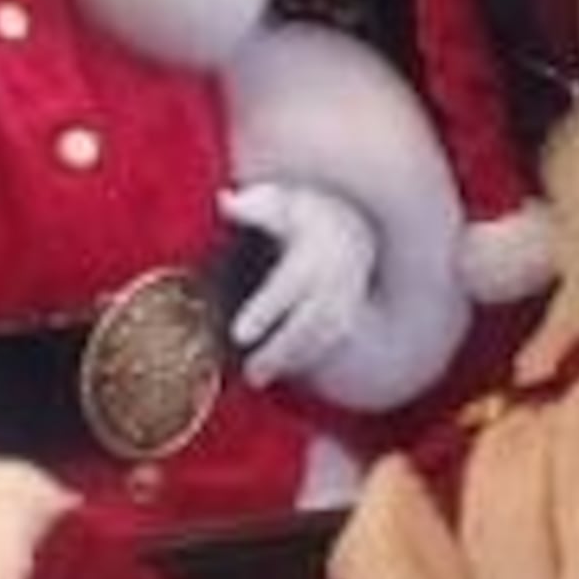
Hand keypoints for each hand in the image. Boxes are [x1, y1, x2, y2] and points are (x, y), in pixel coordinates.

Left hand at [221, 181, 374, 388]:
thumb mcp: (278, 200)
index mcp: (314, 249)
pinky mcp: (348, 312)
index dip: (265, 311)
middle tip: (248, 372)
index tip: (239, 335)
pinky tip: (279, 371)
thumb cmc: (303, 213)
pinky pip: (330, 341)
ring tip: (255, 378)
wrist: (353, 224)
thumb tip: (226, 201)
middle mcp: (334, 277)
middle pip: (308, 321)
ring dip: (290, 360)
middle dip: (278, 349)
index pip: (289, 285)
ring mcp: (345, 297)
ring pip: (322, 337)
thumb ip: (253, 205)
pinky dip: (306, 359)